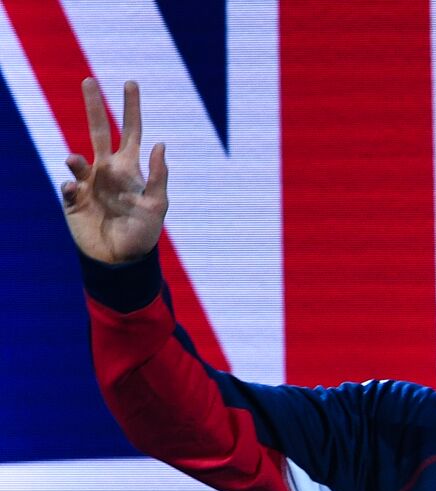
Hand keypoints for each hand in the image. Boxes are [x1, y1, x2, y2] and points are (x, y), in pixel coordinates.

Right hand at [61, 78, 167, 263]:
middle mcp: (107, 170)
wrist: (121, 259)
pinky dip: (70, 187)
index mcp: (130, 168)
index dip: (131, 109)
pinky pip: (68, 186)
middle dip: (93, 106)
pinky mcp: (73, 200)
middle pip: (98, 131)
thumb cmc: (143, 232)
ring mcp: (89, 183)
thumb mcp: (158, 204)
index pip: (131, 132)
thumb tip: (160, 144)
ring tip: (76, 162)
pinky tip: (75, 192)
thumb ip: (159, 175)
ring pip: (77, 159)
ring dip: (76, 159)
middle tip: (89, 80)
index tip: (130, 83)